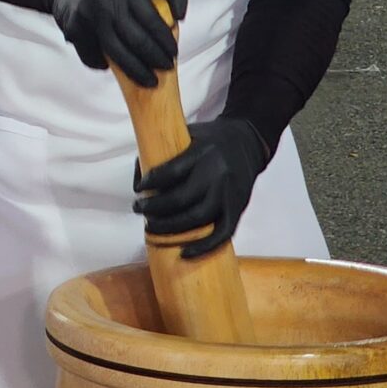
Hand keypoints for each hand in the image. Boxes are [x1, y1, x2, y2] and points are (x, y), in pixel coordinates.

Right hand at [43, 0, 186, 87]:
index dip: (165, 41)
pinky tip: (116, 67)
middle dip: (154, 59)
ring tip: (149, 80)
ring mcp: (85, 14)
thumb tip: (180, 18)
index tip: (173, 54)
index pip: (151, 20)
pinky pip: (92, 56)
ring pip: (115, 53)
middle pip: (135, 39)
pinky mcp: (71, 28)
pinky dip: (104, 66)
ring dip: (136, 71)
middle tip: (165, 68)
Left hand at [134, 116, 268, 257]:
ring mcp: (229, 193)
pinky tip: (184, 253)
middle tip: (139, 210)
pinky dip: (204, 247)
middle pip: (182, 199)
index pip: (172, 171)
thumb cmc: (209, 140)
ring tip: (151, 228)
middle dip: (155, 209)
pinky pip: (223, 233)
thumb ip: (164, 152)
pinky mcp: (238, 209)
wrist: (248, 143)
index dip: (151, 183)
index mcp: (202, 152)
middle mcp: (218, 173)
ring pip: (199, 218)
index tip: (138, 190)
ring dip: (171, 228)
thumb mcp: (187, 133)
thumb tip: (139, 179)